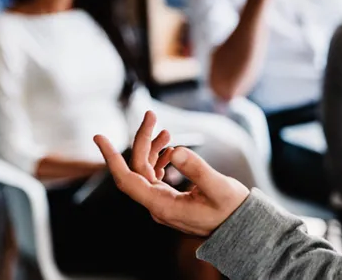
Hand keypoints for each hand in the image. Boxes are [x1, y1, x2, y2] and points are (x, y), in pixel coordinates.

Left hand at [94, 111, 249, 237]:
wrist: (241, 227)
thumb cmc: (231, 210)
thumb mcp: (218, 187)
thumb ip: (197, 170)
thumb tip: (176, 150)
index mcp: (163, 206)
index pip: (128, 180)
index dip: (112, 158)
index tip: (100, 137)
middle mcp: (158, 205)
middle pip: (138, 169)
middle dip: (142, 140)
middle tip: (151, 115)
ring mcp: (163, 203)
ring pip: (146, 172)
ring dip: (152, 149)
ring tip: (165, 130)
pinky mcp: (171, 199)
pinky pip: (156, 177)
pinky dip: (159, 159)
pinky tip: (169, 148)